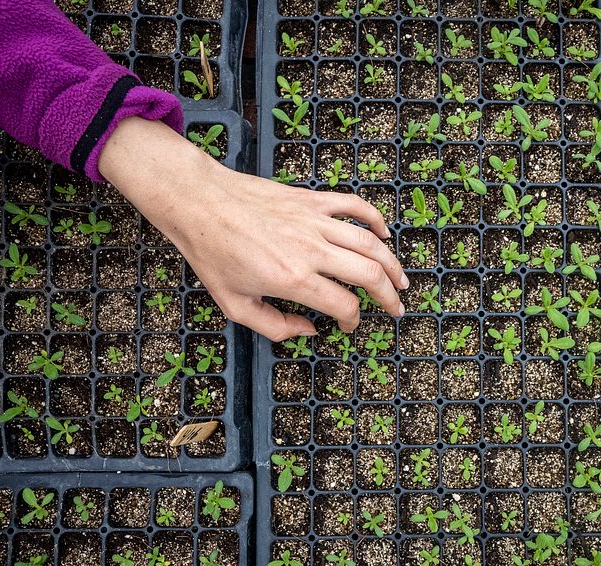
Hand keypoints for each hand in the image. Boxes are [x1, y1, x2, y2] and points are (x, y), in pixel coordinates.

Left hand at [98, 117, 407, 340]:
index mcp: (293, 279)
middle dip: (389, 296)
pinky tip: (384, 234)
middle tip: (396, 309)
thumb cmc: (212, 254)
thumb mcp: (234, 305)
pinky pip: (354, 206)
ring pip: (370, 242)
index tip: (348, 326)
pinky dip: (375, 219)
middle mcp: (311, 249)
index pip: (343, 305)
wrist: (199, 202)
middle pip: (369, 273)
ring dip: (392, 263)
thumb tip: (308, 331)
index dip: (353, 321)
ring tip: (401, 280)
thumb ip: (275, 326)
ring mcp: (314, 221)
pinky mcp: (311, 200)